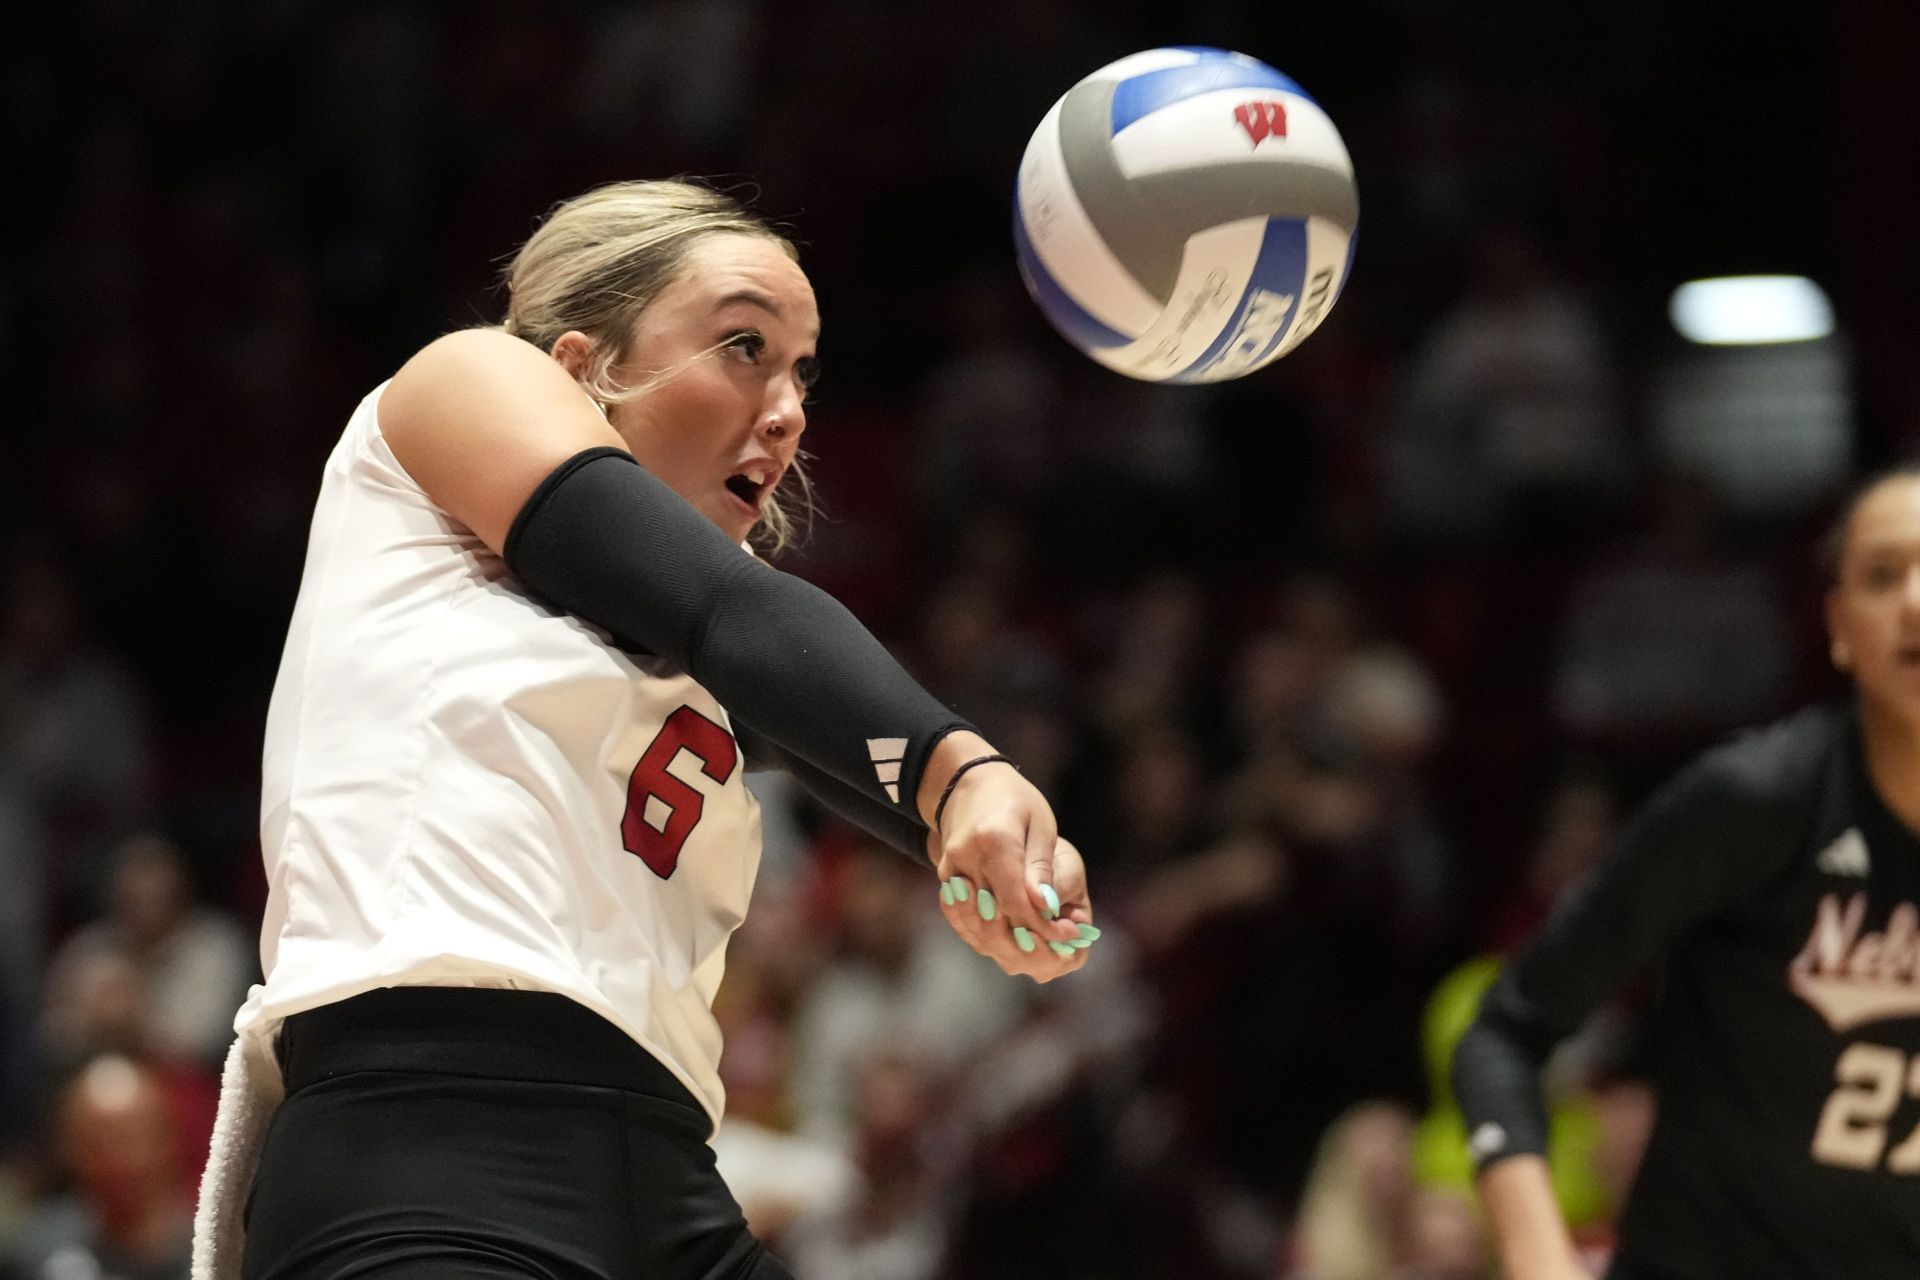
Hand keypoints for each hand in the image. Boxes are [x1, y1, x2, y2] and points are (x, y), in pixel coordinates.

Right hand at [925, 757, 1091, 980]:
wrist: (970, 786)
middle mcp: (965, 858)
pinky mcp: (946, 880)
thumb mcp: (1040, 826)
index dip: (1042, 926)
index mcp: (994, 839)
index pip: (1016, 901)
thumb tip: (1047, 907)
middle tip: (1059, 947)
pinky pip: (964, 919)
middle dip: (1030, 939)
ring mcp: (951, 871)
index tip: (1068, 934)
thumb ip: (1041, 869)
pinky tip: (1012, 936)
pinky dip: (989, 934)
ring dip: (1009, 942)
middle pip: (996, 918)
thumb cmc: (1015, 802)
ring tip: (1040, 945)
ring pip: (977, 925)